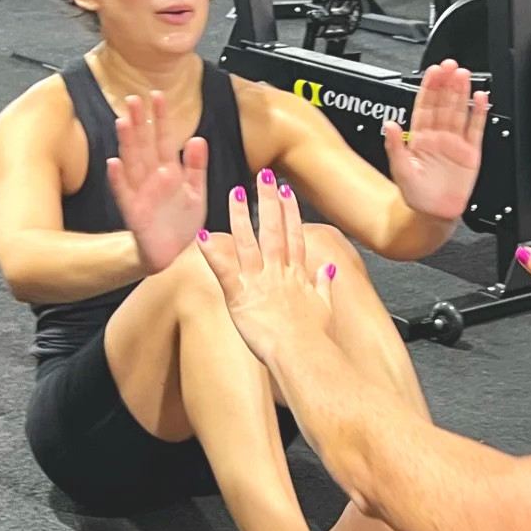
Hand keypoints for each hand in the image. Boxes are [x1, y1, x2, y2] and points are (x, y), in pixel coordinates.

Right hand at [107, 91, 209, 273]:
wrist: (174, 254)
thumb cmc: (181, 222)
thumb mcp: (196, 192)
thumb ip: (196, 166)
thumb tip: (198, 138)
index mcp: (168, 170)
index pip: (163, 138)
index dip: (161, 118)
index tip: (157, 95)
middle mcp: (151, 177)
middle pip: (143, 145)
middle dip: (139, 123)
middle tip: (133, 100)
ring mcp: (140, 192)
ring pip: (131, 163)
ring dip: (126, 143)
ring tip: (123, 123)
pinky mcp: (133, 211)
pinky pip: (124, 192)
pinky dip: (118, 179)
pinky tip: (114, 163)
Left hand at [195, 172, 334, 368]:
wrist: (305, 354)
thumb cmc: (314, 339)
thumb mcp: (324, 308)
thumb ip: (324, 285)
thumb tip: (329, 270)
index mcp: (297, 276)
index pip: (294, 236)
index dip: (290, 212)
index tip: (287, 192)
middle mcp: (278, 273)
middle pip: (274, 229)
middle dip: (269, 200)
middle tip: (265, 176)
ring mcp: (259, 282)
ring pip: (248, 242)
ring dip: (241, 215)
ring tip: (235, 192)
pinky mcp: (240, 296)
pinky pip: (223, 270)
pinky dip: (212, 252)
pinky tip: (201, 235)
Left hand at [383, 59, 487, 222]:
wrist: (433, 215)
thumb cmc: (416, 196)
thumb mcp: (400, 170)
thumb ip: (394, 145)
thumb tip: (388, 124)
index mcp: (420, 138)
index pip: (425, 106)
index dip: (429, 87)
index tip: (433, 71)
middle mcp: (439, 137)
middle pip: (444, 104)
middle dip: (447, 84)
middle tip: (451, 66)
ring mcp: (455, 143)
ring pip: (460, 112)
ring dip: (462, 93)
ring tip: (464, 75)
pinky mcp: (471, 154)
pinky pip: (476, 130)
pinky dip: (479, 114)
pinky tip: (481, 98)